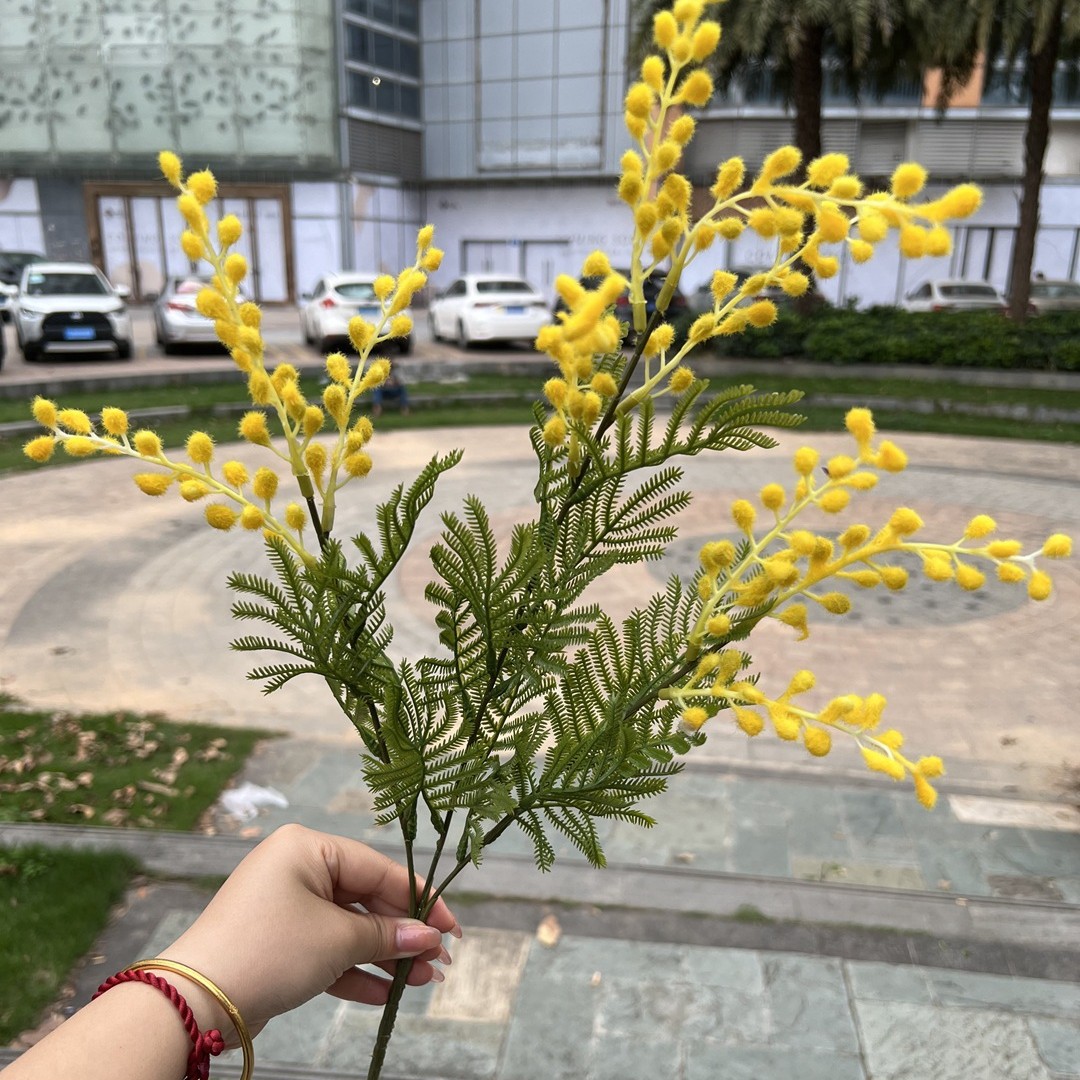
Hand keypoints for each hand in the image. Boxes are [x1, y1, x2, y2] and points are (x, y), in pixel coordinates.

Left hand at [157, 824, 459, 1037]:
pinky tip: (387, 994)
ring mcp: (285, 908)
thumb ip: (386, 935)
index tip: (451, 928)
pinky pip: (326, 950)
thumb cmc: (269, 950)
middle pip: (365, 899)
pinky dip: (354, 970)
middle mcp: (296, 870)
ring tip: (423, 980)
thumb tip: (429, 938)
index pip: (378, 869)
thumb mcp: (336, 939)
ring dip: (384, 956)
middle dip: (403, 934)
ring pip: (348, 929)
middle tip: (439, 961)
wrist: (195, 1000)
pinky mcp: (277, 943)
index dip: (419, 899)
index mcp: (308, 849)